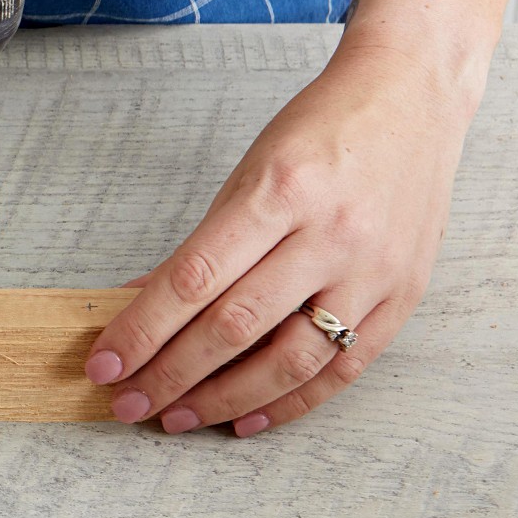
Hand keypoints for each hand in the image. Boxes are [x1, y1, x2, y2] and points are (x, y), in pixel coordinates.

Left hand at [84, 9, 489, 435]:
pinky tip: (246, 418)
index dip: (142, 329)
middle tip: (127, 401)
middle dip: (171, 374)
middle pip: (235, 325)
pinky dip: (290, 402)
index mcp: (279, 190)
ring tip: (176, 417)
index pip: (194, 278)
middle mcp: (329, 233)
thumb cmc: (322, 128)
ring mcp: (372, 270)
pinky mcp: (403, 296)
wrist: (413, 99)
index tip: (105, 363)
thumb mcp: (250, 170)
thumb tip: (141, 301)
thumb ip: (204, 243)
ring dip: (223, 400)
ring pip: (288, 360)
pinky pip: (341, 368)